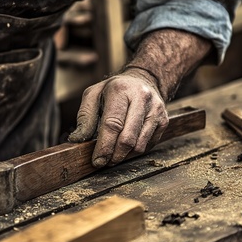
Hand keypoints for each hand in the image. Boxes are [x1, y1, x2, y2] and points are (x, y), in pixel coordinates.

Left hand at [69, 29, 211, 167]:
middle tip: (105, 162)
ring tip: (114, 155)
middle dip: (114, 155)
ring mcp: (156, 110)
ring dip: (125, 156)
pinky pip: (149, 145)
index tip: (97, 160)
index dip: (104, 146)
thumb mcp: (93, 95)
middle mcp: (142, 98)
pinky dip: (135, 151)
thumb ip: (85, 117)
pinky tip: (127, 148)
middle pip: (128, 138)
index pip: (112, 124)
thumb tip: (77, 139)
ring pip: (140, 145)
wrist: (143, 80)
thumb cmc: (115, 90)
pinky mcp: (164, 120)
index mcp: (121, 90)